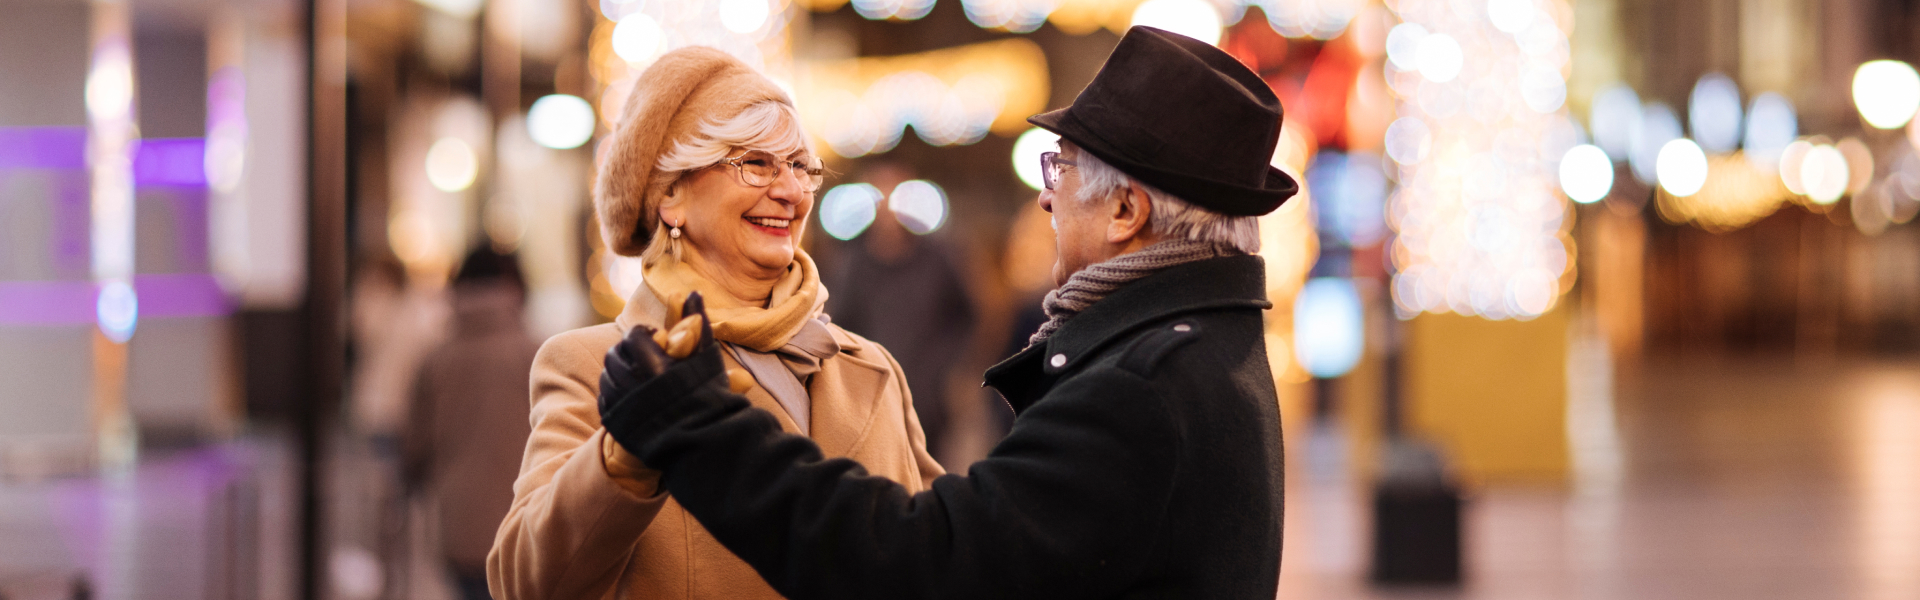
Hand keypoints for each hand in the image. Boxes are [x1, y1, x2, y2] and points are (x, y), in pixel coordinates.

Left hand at [599, 293, 727, 455]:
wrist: (702, 443)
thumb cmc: (709, 398)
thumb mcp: (706, 359)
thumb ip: (697, 323)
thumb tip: (692, 291)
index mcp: (653, 365)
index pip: (634, 336)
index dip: (645, 335)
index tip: (658, 339)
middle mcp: (632, 384)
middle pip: (616, 355)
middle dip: (629, 352)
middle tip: (646, 356)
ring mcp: (621, 404)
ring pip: (608, 375)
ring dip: (621, 371)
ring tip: (640, 375)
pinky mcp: (616, 422)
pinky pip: (606, 399)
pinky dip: (616, 392)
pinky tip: (633, 395)